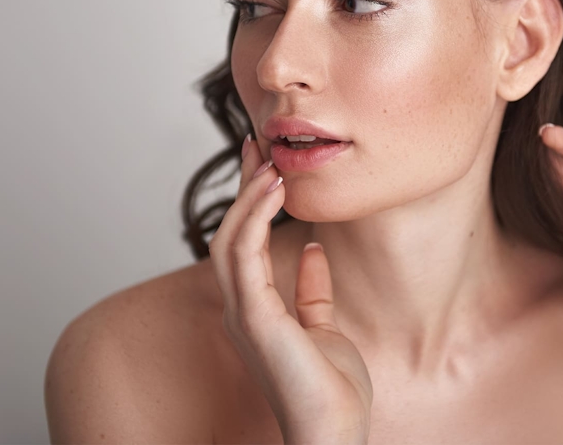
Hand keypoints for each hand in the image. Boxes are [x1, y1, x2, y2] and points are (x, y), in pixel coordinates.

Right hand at [208, 135, 372, 443]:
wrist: (333, 431)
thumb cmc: (329, 389)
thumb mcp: (322, 327)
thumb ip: (312, 291)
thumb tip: (315, 251)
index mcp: (255, 310)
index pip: (244, 244)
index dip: (250, 203)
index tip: (263, 165)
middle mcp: (242, 309)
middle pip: (230, 234)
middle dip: (242, 189)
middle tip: (258, 146)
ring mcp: (244, 314)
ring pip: (230, 240)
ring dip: (247, 198)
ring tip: (268, 162)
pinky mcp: (257, 318)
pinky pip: (245, 256)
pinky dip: (255, 219)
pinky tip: (273, 191)